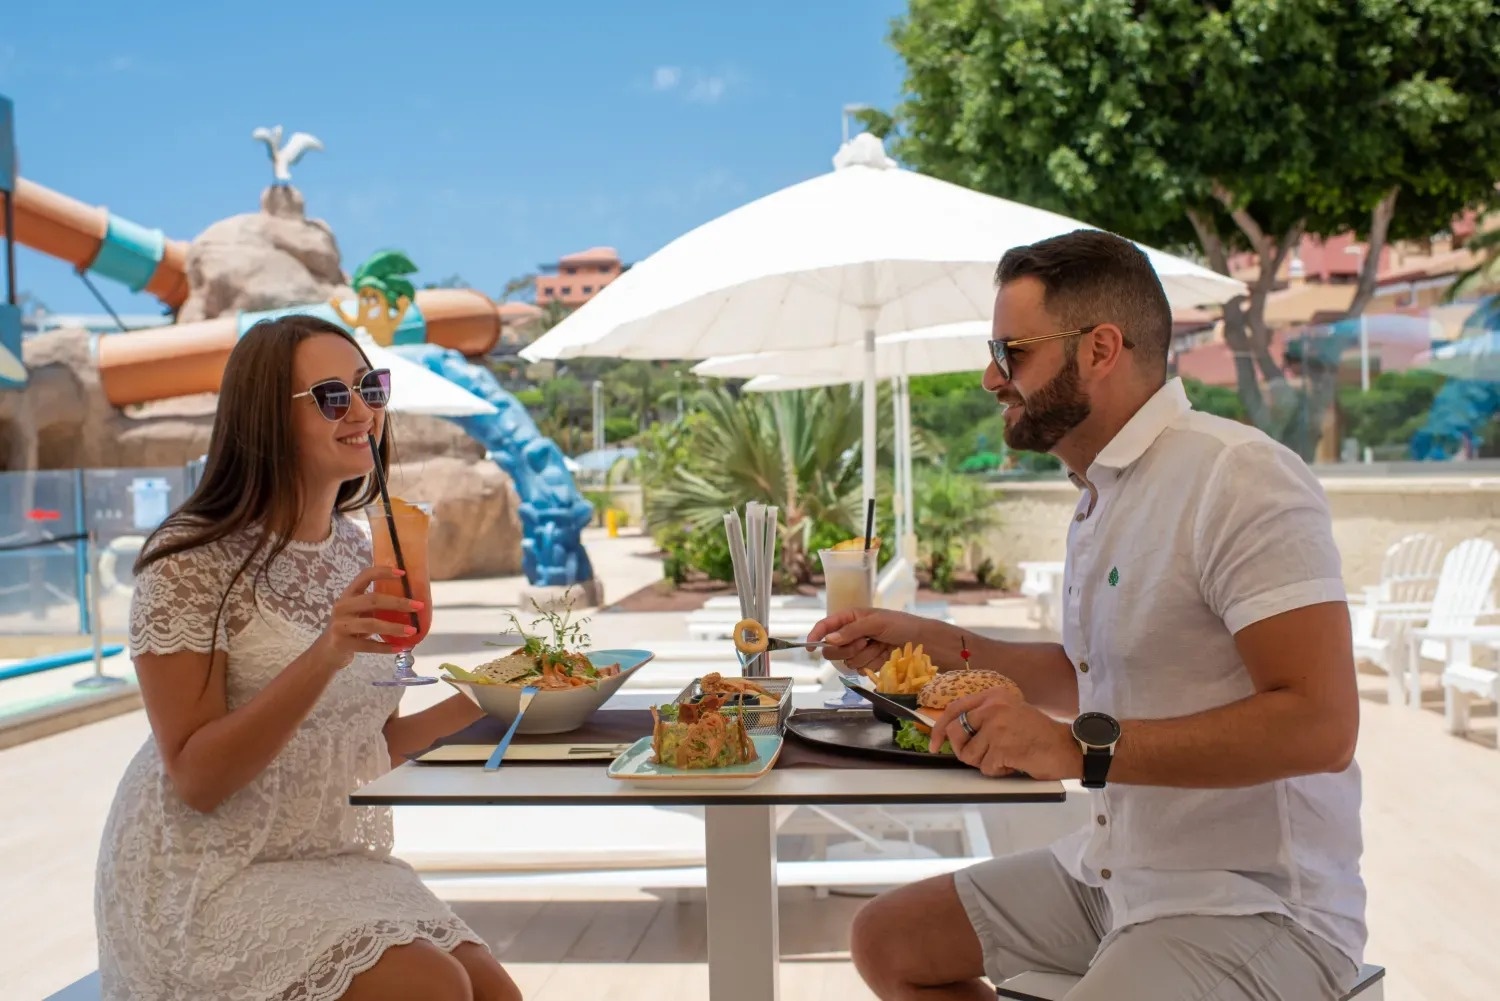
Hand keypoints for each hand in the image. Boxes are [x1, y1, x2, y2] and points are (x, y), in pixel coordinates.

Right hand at [311, 566, 423, 669]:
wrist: (328, 652)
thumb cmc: (350, 628)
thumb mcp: (359, 612)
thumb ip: (376, 606)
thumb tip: (411, 603)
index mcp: (348, 595)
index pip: (364, 576)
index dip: (382, 572)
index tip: (402, 573)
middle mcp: (342, 607)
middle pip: (373, 600)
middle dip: (398, 602)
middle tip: (418, 606)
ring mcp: (340, 625)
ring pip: (371, 624)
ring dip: (395, 627)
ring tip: (412, 630)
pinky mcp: (342, 643)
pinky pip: (368, 646)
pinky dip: (385, 647)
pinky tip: (400, 647)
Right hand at [807, 607, 927, 675]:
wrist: (923, 643)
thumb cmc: (901, 625)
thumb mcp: (876, 622)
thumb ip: (852, 630)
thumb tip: (830, 639)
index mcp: (851, 618)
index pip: (827, 626)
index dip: (816, 635)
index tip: (810, 647)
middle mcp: (852, 634)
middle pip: (832, 647)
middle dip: (846, 648)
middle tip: (863, 642)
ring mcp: (859, 650)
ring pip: (846, 660)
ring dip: (863, 655)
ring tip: (880, 647)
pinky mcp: (868, 663)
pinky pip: (858, 669)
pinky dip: (870, 664)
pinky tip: (883, 657)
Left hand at [931, 688, 1080, 780]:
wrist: (1067, 747)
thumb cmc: (1039, 734)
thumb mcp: (1009, 713)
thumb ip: (984, 717)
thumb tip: (953, 732)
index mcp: (993, 695)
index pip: (954, 708)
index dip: (940, 728)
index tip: (934, 743)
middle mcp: (992, 707)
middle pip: (957, 733)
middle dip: (963, 750)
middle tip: (983, 756)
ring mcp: (996, 726)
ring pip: (969, 755)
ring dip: (986, 763)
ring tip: (1008, 756)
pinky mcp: (1001, 747)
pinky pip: (985, 767)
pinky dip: (999, 771)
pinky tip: (1016, 762)